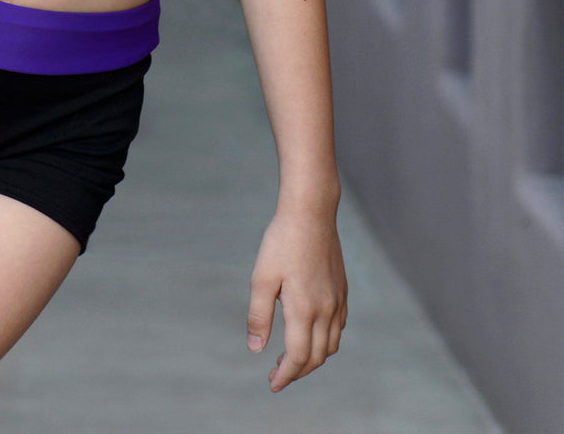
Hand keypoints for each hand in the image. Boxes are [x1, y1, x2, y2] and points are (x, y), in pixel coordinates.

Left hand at [246, 203, 346, 391]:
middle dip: (297, 371)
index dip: (285, 375)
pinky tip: (312, 333)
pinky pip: (339, 327)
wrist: (311, 212)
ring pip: (331, 345)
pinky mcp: (342, 290)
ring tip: (292, 358)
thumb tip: (255, 349)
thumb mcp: (261, 277)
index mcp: (304, 310)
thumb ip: (259, 316)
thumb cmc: (282, 242)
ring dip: (313, 358)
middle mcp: (325, 310)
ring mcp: (337, 301)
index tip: (272, 384)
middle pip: (317, 357)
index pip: (298, 358)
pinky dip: (326, 340)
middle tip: (277, 374)